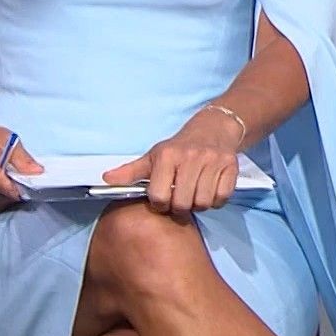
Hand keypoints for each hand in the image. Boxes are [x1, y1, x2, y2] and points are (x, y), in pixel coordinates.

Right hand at [0, 124, 41, 205]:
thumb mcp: (8, 139)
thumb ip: (22, 157)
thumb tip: (37, 172)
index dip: (15, 188)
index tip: (29, 189)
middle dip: (14, 190)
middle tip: (24, 181)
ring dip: (9, 195)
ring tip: (14, 181)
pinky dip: (3, 198)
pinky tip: (6, 187)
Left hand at [101, 108, 244, 212]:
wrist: (213, 129)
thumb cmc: (178, 148)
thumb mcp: (152, 156)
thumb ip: (130, 172)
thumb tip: (105, 180)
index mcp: (167, 156)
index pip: (159, 196)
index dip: (159, 204)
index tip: (162, 199)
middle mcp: (191, 157)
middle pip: (183, 203)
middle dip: (180, 207)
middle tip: (179, 200)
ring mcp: (213, 161)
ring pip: (204, 202)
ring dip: (198, 204)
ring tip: (194, 194)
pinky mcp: (231, 167)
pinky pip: (222, 198)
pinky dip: (216, 200)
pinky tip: (209, 189)